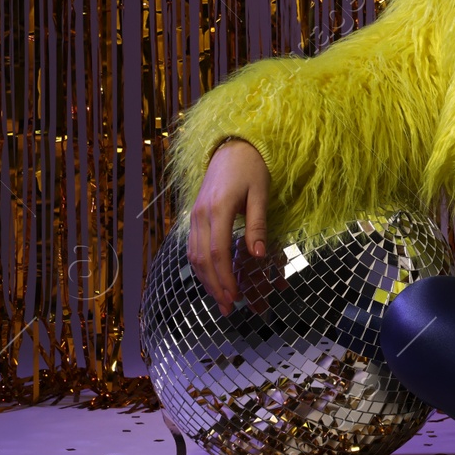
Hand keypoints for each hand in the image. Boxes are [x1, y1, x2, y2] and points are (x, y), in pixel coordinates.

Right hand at [186, 139, 270, 316]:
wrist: (233, 146)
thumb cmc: (252, 168)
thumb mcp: (261, 194)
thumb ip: (258, 225)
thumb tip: (259, 256)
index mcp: (217, 209)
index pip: (218, 253)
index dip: (225, 278)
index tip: (236, 298)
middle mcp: (200, 215)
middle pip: (202, 260)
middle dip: (215, 286)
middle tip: (229, 308)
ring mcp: (194, 216)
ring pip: (194, 256)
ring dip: (206, 280)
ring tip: (221, 300)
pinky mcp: (194, 216)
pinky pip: (193, 247)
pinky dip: (201, 266)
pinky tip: (212, 279)